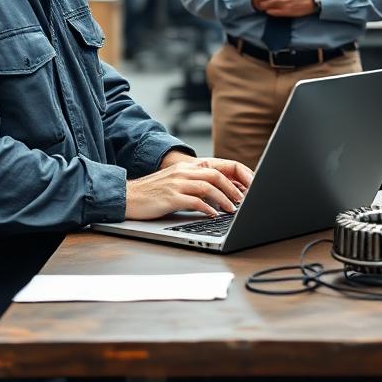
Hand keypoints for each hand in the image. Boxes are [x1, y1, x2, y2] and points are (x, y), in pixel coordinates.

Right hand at [125, 154, 253, 219]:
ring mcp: (177, 184)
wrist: (129, 196)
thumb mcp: (178, 181)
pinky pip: (194, 201)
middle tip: (244, 200)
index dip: (239, 174)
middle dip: (234, 188)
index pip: (220, 165)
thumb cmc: (155, 192)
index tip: (251, 185)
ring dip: (224, 199)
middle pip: (217, 175)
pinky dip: (207, 208)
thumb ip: (198, 183)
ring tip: (232, 209)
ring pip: (208, 187)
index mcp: (188, 167)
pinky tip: (213, 215)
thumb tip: (222, 193)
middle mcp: (184, 172)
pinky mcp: (170, 197)